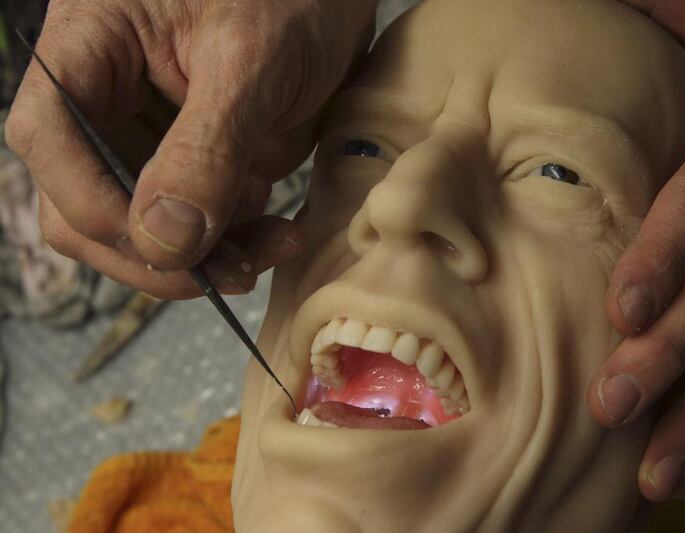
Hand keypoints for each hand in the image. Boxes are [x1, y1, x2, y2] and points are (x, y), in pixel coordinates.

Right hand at [6, 0, 375, 298]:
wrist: (339, 0)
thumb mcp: (253, 63)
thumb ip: (205, 148)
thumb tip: (162, 242)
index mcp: (90, 44)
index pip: (47, 139)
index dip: (94, 205)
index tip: (168, 248)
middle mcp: (105, 98)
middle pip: (82, 204)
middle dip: (156, 253)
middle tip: (232, 272)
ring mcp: (148, 138)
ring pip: (140, 230)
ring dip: (204, 260)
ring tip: (275, 245)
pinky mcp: (191, 165)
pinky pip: (192, 227)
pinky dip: (232, 245)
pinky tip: (278, 233)